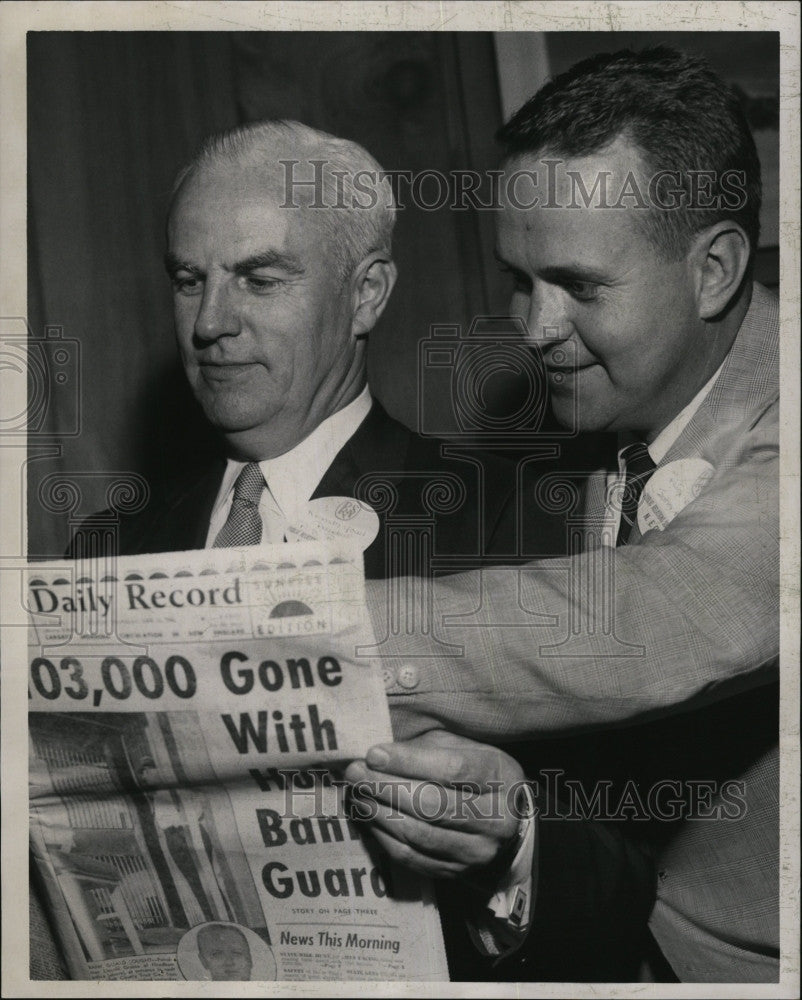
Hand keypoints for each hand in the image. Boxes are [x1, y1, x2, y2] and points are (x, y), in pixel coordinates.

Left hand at [343, 729, 525, 881]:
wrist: (507, 825)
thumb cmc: (478, 775)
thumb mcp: (466, 749)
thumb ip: (429, 747)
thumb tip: (380, 751)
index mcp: (500, 778)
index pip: (452, 770)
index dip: (409, 761)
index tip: (374, 753)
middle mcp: (495, 819)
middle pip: (432, 805)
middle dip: (386, 787)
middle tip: (355, 772)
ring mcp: (477, 852)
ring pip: (419, 834)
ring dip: (379, 812)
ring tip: (357, 792)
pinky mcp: (456, 873)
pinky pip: (412, 858)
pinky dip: (384, 836)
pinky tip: (368, 816)